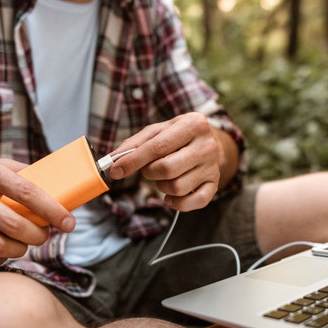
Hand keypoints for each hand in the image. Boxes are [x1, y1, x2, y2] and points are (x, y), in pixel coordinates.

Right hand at [0, 158, 74, 268]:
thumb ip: (20, 173)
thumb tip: (56, 185)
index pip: (28, 193)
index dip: (53, 211)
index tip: (69, 222)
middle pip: (15, 226)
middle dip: (36, 236)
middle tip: (41, 235)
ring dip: (18, 251)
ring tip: (22, 245)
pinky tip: (0, 254)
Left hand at [109, 112, 237, 210]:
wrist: (208, 143)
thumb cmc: (178, 136)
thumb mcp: (158, 131)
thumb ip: (134, 143)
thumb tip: (113, 160)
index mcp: (193, 124)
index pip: (158, 147)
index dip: (133, 161)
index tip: (115, 170)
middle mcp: (207, 145)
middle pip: (167, 169)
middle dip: (149, 172)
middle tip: (149, 169)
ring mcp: (213, 167)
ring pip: (178, 187)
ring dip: (162, 186)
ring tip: (164, 177)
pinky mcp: (215, 184)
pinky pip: (195, 202)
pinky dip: (178, 203)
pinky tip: (171, 196)